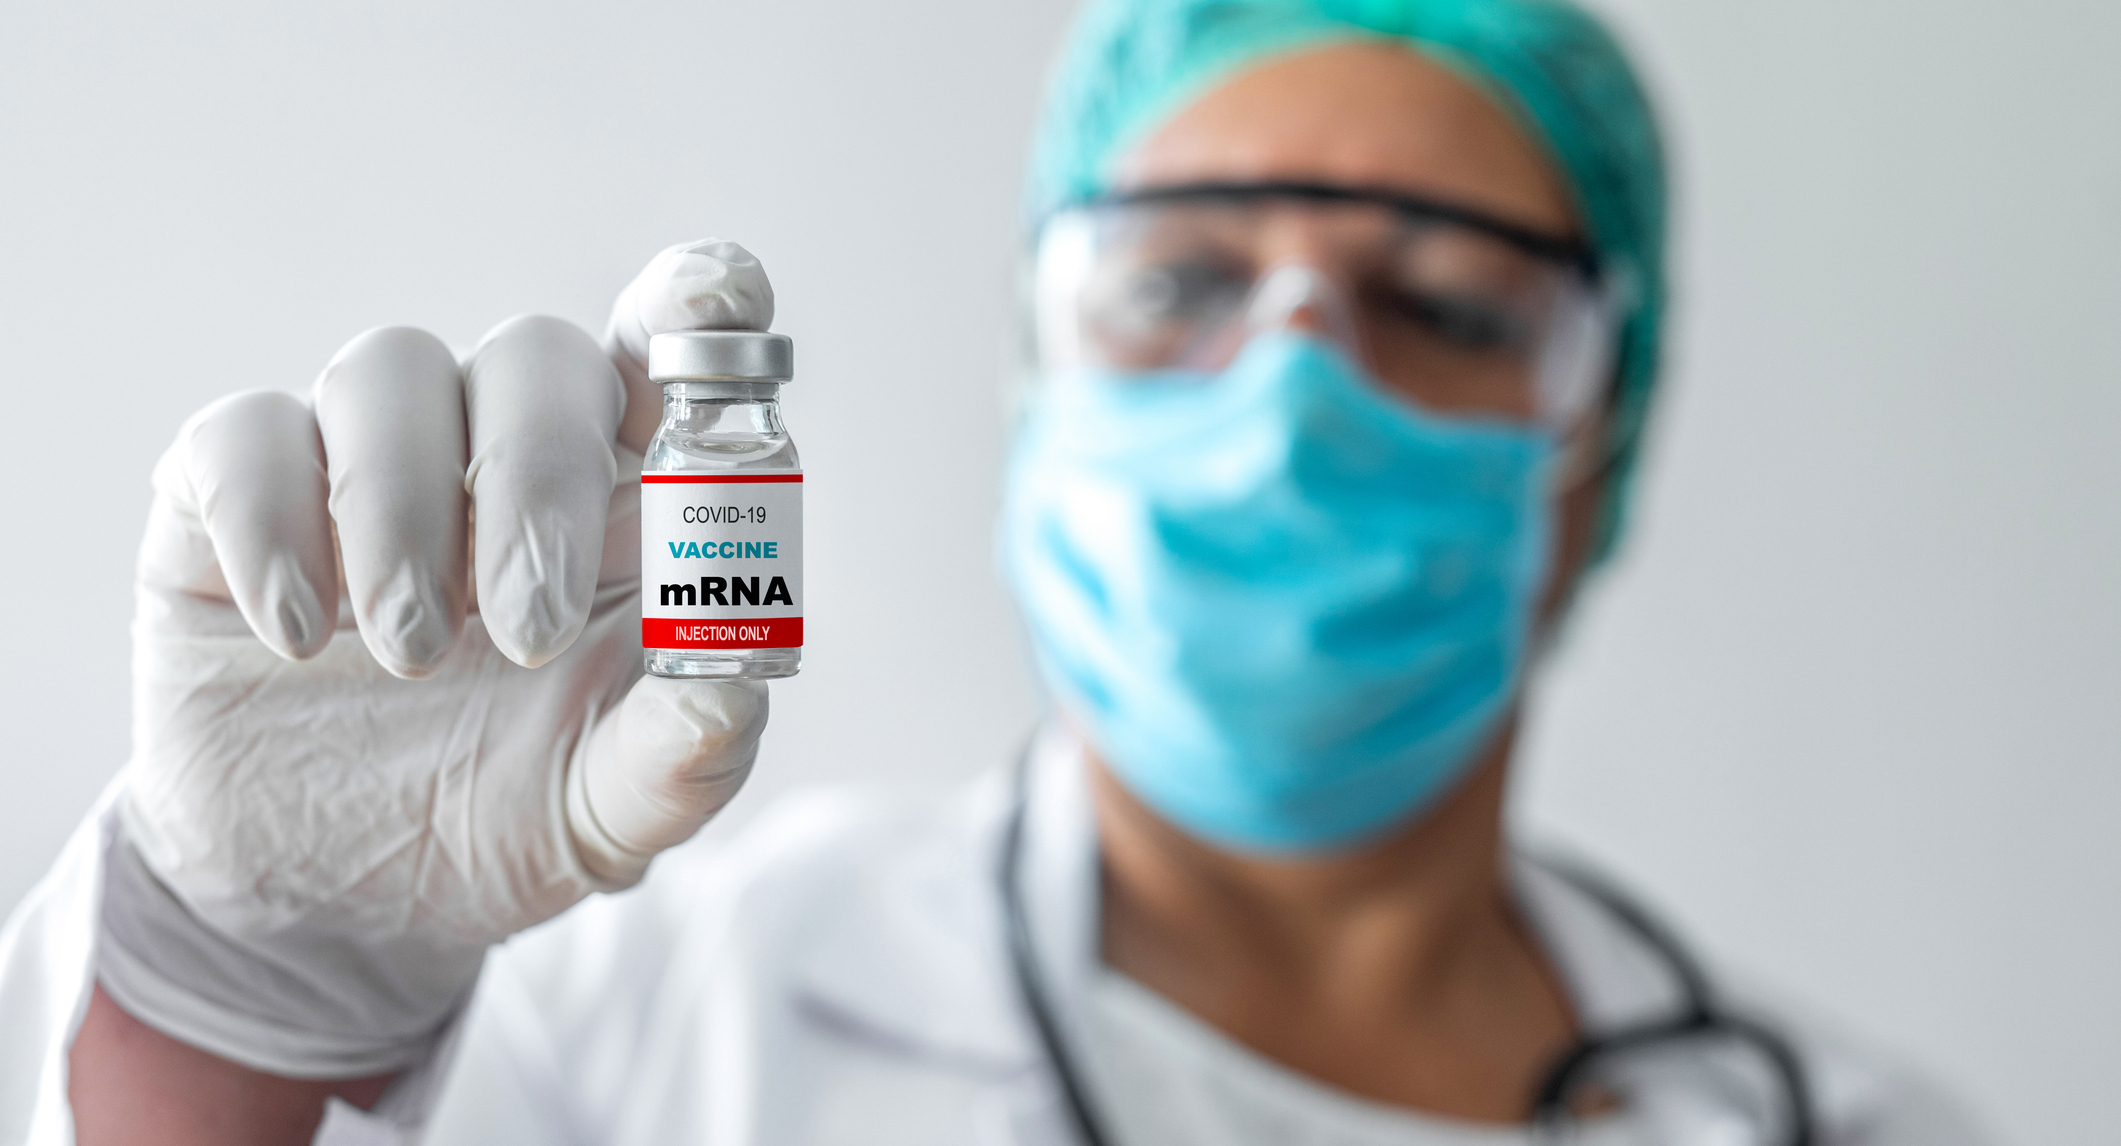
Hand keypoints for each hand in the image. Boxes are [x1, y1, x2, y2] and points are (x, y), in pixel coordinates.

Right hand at [98, 240, 777, 1075]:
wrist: (336, 902)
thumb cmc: (506, 817)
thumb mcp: (610, 812)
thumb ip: (681, 757)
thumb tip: (726, 697)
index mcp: (625, 500)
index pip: (668, 353)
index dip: (695, 302)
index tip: (718, 304)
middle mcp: (502, 451)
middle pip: (535, 355)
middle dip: (539, 478)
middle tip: (529, 628)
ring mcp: (368, 461)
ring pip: (391, 370)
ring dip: (405, 508)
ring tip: (412, 653)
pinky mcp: (234, 496)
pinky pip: (245, 434)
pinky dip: (275, 524)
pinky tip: (302, 634)